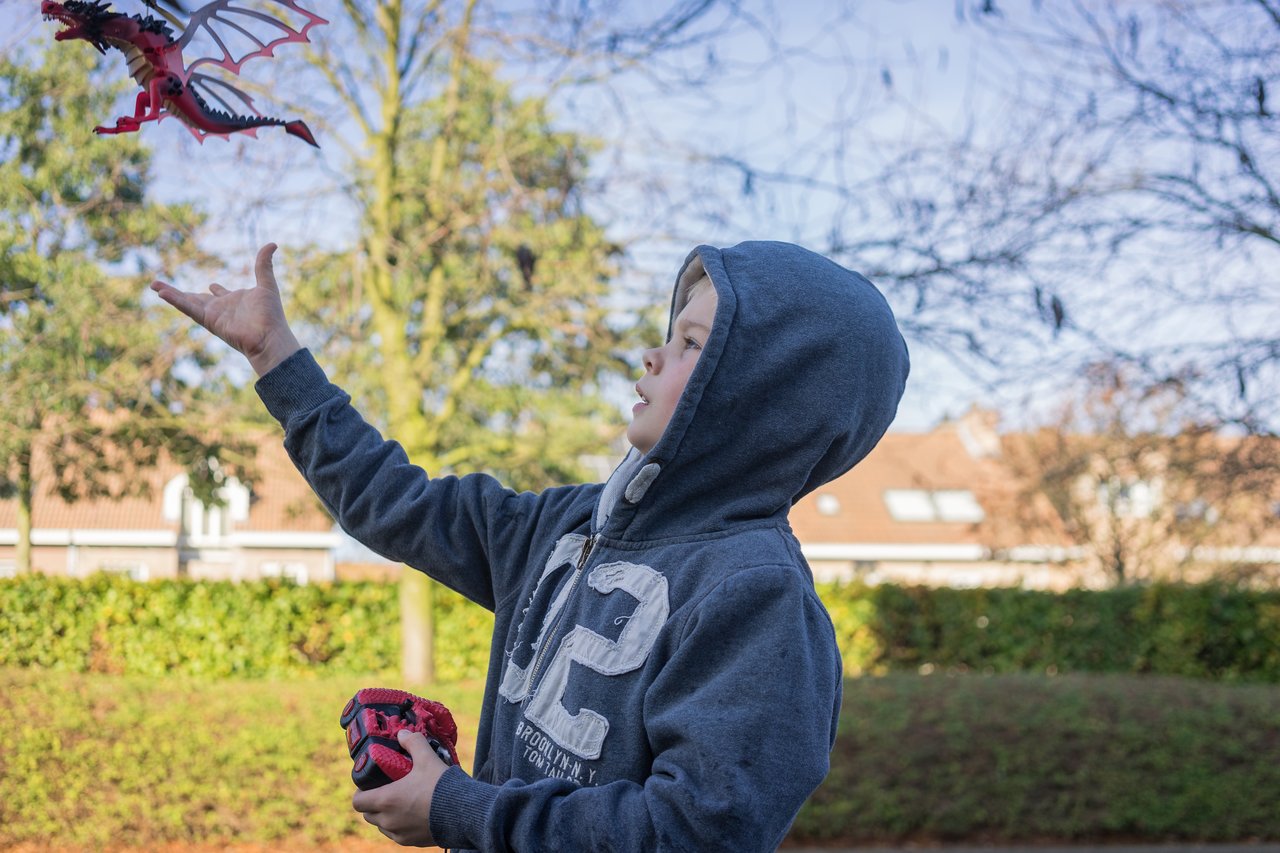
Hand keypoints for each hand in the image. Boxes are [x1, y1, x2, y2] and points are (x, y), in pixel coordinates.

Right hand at [151, 243, 301, 376]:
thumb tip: (272, 243)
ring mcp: (213, 315)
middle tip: (164, 286)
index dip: (216, 290)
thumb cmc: (271, 316)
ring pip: (187, 301)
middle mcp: (222, 308)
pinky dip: (176, 301)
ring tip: (154, 285)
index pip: (221, 294)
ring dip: (170, 293)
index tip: (212, 286)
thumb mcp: (267, 284)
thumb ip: (264, 265)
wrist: (270, 337)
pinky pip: (189, 309)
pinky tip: (162, 293)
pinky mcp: (208, 321)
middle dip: (181, 292)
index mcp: (235, 301)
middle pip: (197, 298)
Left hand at [352, 728, 449, 847]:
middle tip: (385, 791)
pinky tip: (413, 815)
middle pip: (368, 815)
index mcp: (386, 800)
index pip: (357, 802)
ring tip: (400, 803)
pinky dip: (400, 826)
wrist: (463, 812)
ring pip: (382, 826)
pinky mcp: (412, 842)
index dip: (360, 793)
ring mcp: (400, 834)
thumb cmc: (441, 786)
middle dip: (372, 804)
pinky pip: (398, 835)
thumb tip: (402, 734)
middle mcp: (388, 820)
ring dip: (386, 816)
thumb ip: (413, 743)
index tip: (368, 785)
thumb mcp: (427, 758)